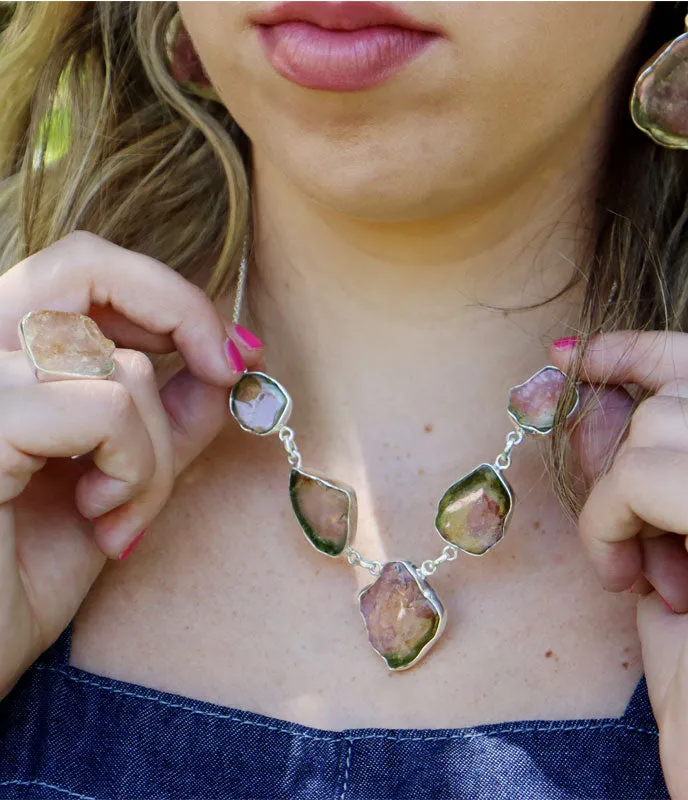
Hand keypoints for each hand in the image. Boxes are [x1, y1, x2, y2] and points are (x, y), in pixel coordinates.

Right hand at [0, 231, 262, 697]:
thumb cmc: (17, 577)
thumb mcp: (114, 482)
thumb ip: (162, 417)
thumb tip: (226, 363)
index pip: (80, 270)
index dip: (165, 297)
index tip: (228, 353)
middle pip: (82, 263)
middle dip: (180, 311)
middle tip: (228, 369)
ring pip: (116, 362)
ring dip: (152, 447)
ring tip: (120, 511)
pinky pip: (107, 406)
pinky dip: (134, 467)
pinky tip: (101, 518)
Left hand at [552, 332, 687, 798]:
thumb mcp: (668, 539)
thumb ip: (640, 461)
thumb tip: (594, 391)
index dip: (650, 349)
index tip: (586, 354)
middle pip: (684, 389)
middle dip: (624, 448)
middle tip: (625, 529)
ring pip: (657, 423)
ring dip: (618, 496)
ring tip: (639, 568)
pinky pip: (643, 473)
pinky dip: (609, 522)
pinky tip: (629, 581)